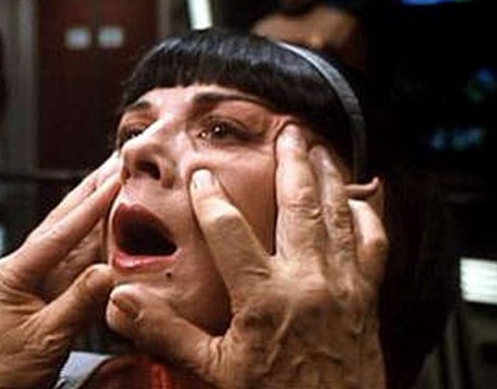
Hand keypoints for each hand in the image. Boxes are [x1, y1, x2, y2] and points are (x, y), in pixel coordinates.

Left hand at [0, 156, 120, 388]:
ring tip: (116, 183)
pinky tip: (111, 229)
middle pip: (60, 224)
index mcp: (13, 274)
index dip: (90, 207)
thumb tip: (110, 271)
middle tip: (115, 162)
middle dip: (89, 192)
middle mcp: (20, 270)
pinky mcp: (43, 296)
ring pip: (69, 241)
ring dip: (94, 212)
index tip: (115, 179)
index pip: (58, 234)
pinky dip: (94, 245)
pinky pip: (73, 266)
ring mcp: (32, 282)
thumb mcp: (45, 339)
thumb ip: (78, 303)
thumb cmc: (3, 372)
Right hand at [106, 125, 387, 387]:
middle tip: (285, 130)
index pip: (230, 230)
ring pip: (338, 216)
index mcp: (264, 298)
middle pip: (299, 206)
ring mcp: (343, 288)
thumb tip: (121, 304)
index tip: (201, 174)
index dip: (212, 198)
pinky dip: (371, 216)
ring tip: (319, 146)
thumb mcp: (213, 370)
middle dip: (290, 163)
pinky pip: (375, 245)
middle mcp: (308, 283)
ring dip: (328, 176)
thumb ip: (167, 332)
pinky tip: (366, 195)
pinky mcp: (366, 298)